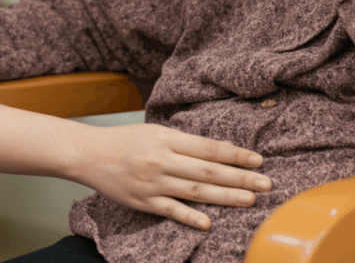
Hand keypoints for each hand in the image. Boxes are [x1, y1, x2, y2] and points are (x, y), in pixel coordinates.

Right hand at [70, 124, 270, 230]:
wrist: (88, 154)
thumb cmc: (125, 140)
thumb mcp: (155, 132)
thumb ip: (183, 142)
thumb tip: (218, 151)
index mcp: (166, 138)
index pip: (208, 147)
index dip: (235, 154)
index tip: (258, 160)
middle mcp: (162, 159)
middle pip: (208, 170)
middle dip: (240, 177)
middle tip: (266, 183)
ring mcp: (153, 182)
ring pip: (196, 191)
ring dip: (225, 196)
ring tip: (250, 200)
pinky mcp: (143, 201)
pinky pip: (171, 211)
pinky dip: (190, 217)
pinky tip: (209, 222)